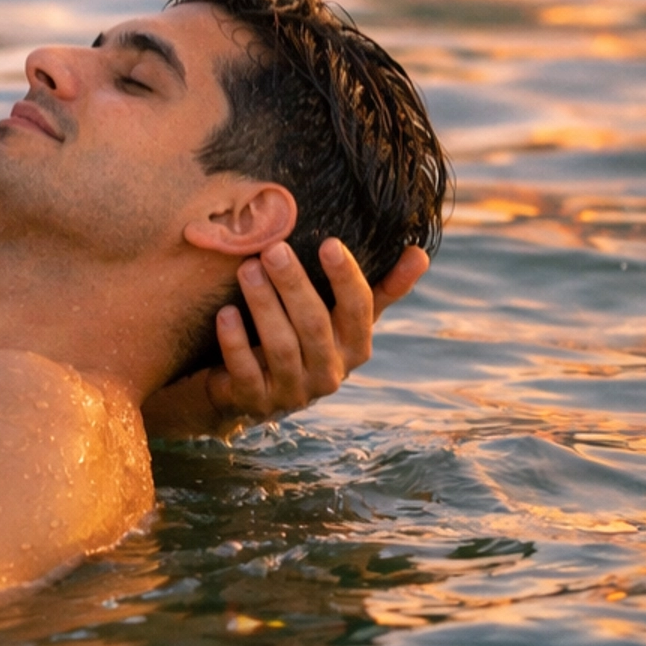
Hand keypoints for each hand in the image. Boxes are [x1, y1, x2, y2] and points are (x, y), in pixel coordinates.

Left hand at [146, 239, 428, 438]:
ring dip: (264, 305)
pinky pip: (246, 372)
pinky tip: (225, 313)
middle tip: (272, 248)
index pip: (359, 310)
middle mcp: (330, 373)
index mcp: (355, 346)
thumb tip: (420, 253)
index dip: (345, 278)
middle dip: (294, 284)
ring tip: (246, 268)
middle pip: (315, 325)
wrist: (252, 387)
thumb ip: (381, 288)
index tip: (328, 243)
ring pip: (281, 346)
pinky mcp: (255, 402)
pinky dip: (236, 342)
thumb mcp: (342, 315)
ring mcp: (293, 391)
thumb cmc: (305, 338)